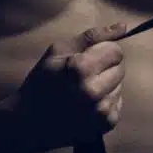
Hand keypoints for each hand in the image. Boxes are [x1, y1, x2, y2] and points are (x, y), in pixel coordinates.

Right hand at [17, 24, 126, 150]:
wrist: (29, 121)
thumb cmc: (42, 81)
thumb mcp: (58, 50)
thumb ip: (92, 36)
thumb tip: (123, 26)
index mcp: (80, 68)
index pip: (116, 51)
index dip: (103, 51)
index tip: (89, 58)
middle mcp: (93, 91)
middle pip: (120, 69)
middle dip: (105, 68)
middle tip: (83, 75)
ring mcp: (100, 111)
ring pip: (119, 86)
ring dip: (106, 86)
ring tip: (83, 91)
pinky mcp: (105, 125)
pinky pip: (117, 104)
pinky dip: (105, 102)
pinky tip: (87, 104)